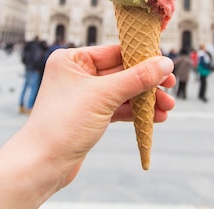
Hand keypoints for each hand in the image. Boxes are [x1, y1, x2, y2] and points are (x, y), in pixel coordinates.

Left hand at [0, 44, 175, 208]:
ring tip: (167, 107)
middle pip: (122, 72)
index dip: (142, 57)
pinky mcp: (90, 115)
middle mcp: (77, 74)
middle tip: (170, 86)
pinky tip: (155, 117)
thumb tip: (165, 63)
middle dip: (147, 82)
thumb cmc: (63, 124)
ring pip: (122, 92)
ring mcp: (84, 96)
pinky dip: (136, 112)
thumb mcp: (103, 96)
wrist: (43, 163)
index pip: (114, 51)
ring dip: (145, 99)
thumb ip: (136, 78)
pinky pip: (118, 108)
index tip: (165, 63)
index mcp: (72, 59)